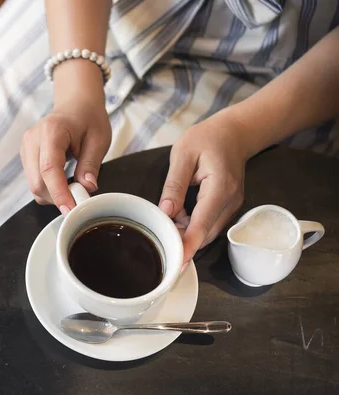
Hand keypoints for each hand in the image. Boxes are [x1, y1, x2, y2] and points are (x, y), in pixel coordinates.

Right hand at [20, 99, 110, 213]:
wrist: (76, 105)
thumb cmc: (88, 119)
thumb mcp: (99, 139)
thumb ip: (91, 164)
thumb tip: (87, 188)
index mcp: (51, 131)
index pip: (50, 169)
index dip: (59, 193)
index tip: (71, 210)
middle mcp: (32, 139)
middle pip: (37, 182)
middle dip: (57, 197)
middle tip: (80, 200)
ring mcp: (26, 148)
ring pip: (34, 185)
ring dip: (53, 194)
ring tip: (74, 187)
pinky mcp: (26, 156)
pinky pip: (34, 181)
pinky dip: (49, 188)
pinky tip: (63, 182)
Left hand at [159, 112, 248, 263]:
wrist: (235, 133)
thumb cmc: (207, 138)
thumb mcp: (183, 154)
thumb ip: (174, 184)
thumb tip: (165, 212)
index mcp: (219, 188)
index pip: (202, 224)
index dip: (188, 244)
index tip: (176, 262)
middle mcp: (230, 202)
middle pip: (205, 233)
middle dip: (182, 239)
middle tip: (158, 234)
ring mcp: (232, 206)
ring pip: (207, 231)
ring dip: (186, 231)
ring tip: (167, 218)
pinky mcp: (228, 207)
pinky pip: (210, 224)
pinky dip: (193, 224)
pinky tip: (179, 213)